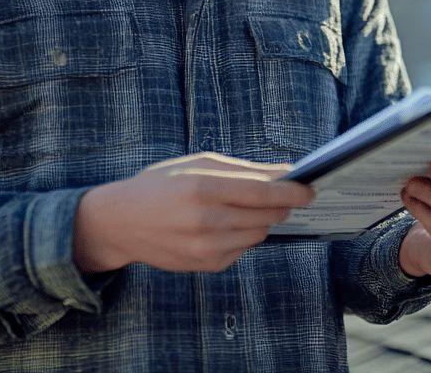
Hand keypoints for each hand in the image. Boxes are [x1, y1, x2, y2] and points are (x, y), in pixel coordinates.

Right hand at [73, 152, 315, 273]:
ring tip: (249, 208)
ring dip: (263, 221)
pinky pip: (242, 250)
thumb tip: (285, 172)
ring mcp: (205, 247)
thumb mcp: (198, 164)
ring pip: (258, 235)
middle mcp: (206, 221)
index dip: (292, 191)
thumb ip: (243, 169)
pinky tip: (226, 225)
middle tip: (287, 196)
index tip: (310, 189)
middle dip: (281, 205)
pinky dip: (243, 237)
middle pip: (266, 216)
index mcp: (204, 188)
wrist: (120, 222)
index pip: (263, 192)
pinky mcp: (206, 265)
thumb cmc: (161, 184)